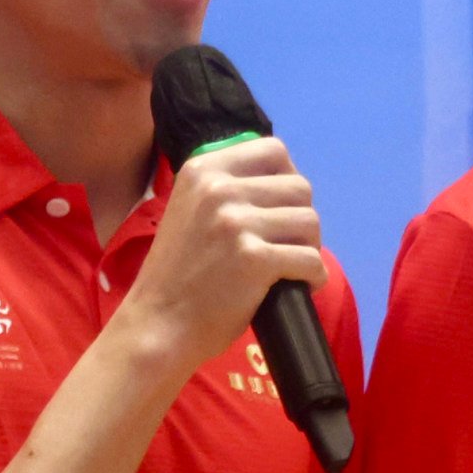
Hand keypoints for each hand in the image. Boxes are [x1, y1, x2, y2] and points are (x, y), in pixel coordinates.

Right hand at [120, 134, 323, 382]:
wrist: (159, 323)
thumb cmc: (179, 272)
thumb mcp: (191, 208)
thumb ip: (228, 187)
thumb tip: (284, 176)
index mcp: (203, 169)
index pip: (274, 150)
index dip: (288, 179)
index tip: (281, 207)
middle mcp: (218, 188)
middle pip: (300, 187)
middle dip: (301, 218)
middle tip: (286, 245)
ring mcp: (236, 222)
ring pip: (311, 222)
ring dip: (309, 247)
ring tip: (289, 266)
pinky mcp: (254, 258)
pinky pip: (312, 260)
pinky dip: (314, 276)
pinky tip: (299, 285)